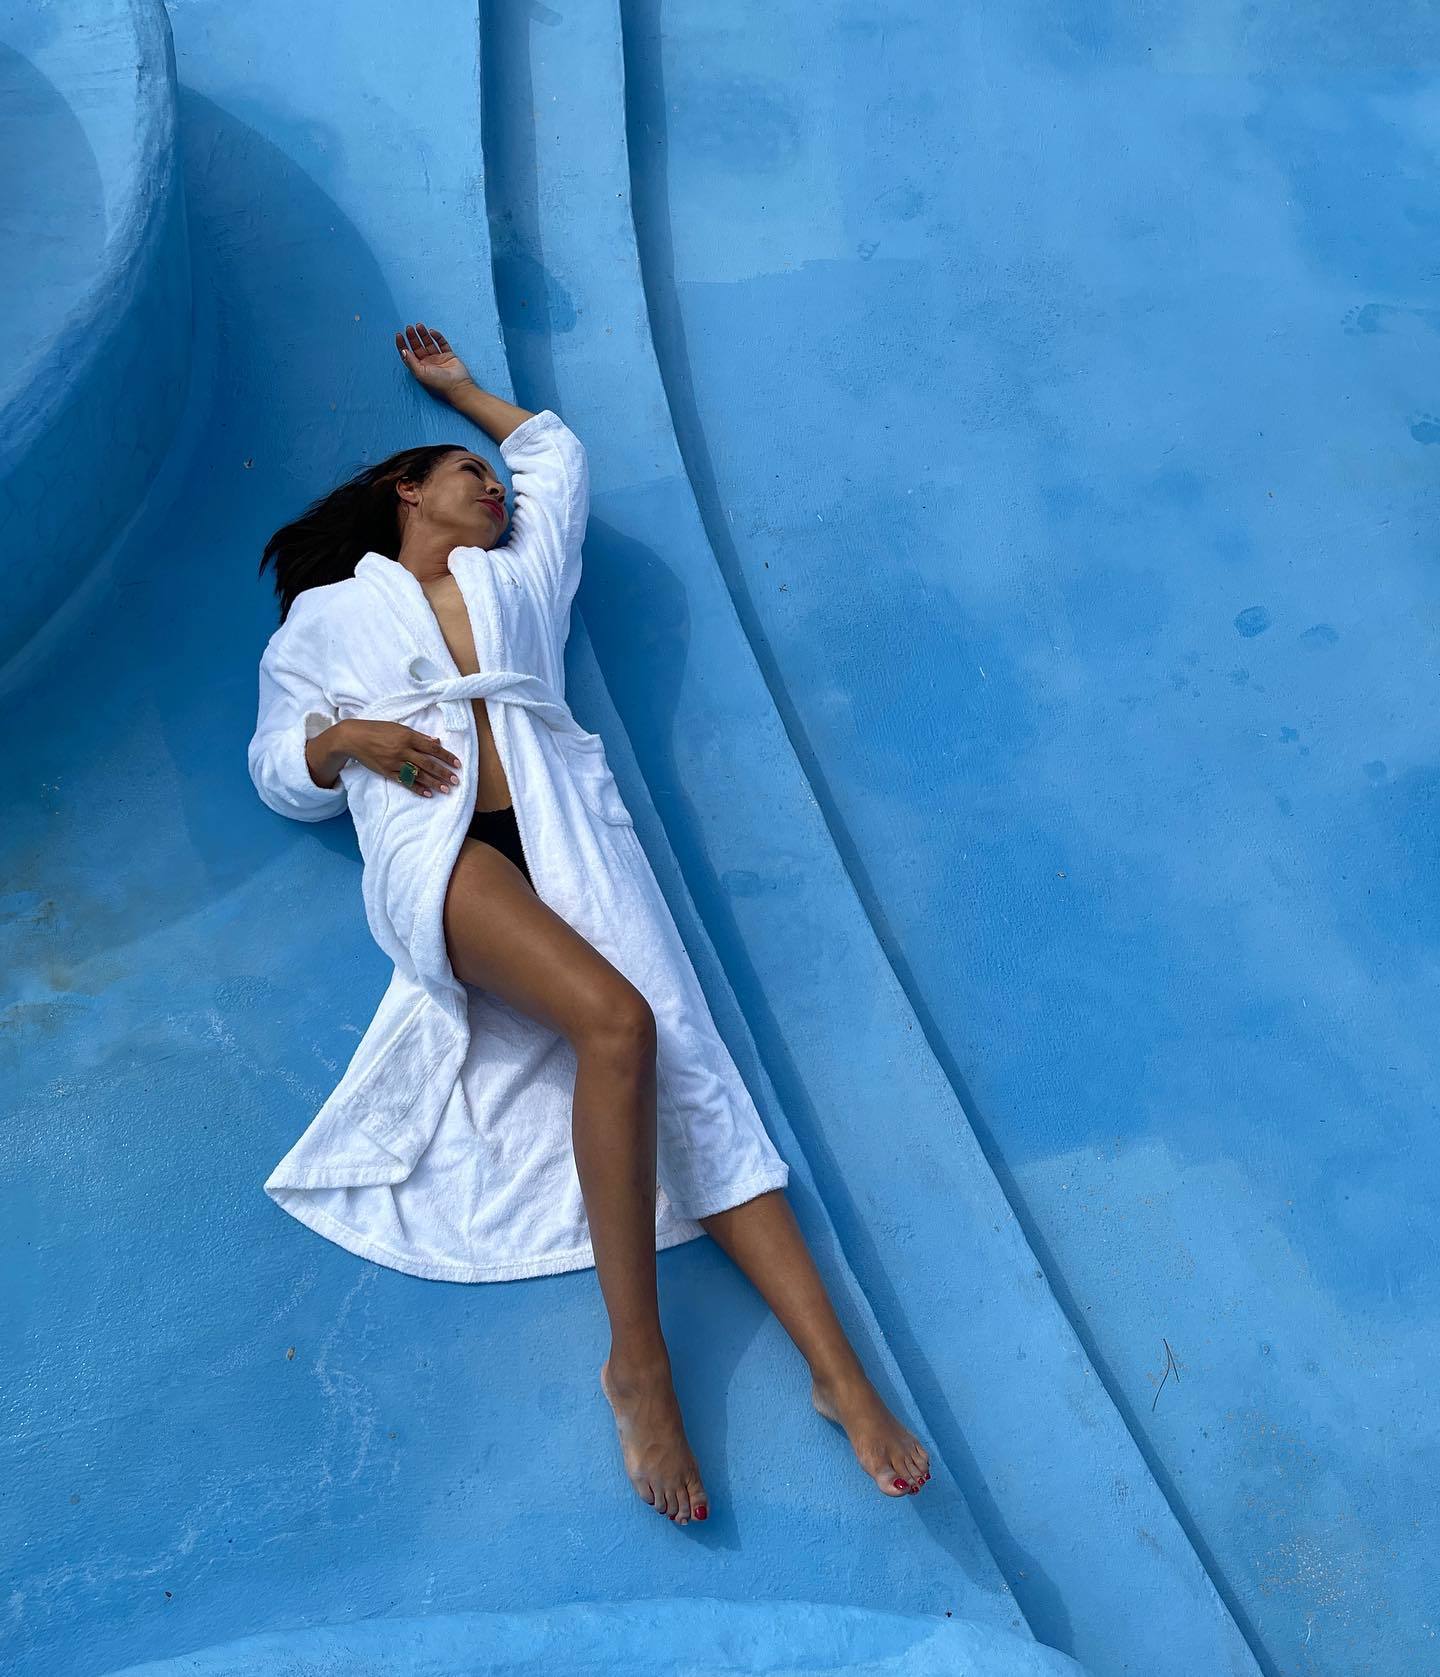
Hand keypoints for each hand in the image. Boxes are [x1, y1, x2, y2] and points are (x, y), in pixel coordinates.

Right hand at [339, 720, 462, 797]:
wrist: (354, 738)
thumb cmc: (377, 729)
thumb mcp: (399, 728)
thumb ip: (418, 736)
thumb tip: (436, 741)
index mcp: (408, 737)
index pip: (432, 748)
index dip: (446, 756)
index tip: (457, 764)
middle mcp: (403, 750)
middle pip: (427, 763)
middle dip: (443, 773)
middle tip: (456, 780)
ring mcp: (394, 762)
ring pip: (418, 775)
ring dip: (433, 783)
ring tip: (446, 790)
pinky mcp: (387, 772)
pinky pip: (405, 782)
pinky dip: (417, 788)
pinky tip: (428, 794)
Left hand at [395, 321, 473, 399]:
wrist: (458, 387)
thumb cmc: (438, 384)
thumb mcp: (420, 374)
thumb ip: (411, 362)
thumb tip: (403, 350)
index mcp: (419, 368)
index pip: (408, 354)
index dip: (402, 345)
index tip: (399, 335)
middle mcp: (427, 363)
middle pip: (417, 347)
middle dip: (412, 337)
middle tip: (409, 328)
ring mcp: (438, 358)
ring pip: (428, 343)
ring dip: (423, 334)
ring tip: (419, 325)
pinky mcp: (448, 355)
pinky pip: (441, 343)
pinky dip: (437, 337)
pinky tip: (432, 332)